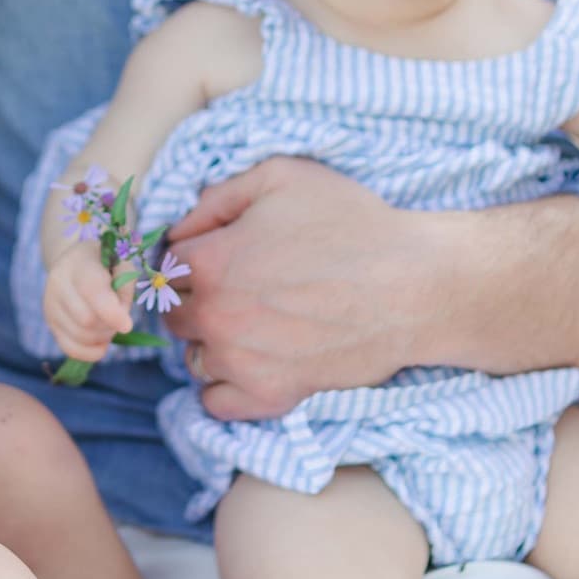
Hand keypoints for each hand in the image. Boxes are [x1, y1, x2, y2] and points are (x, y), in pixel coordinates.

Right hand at [44, 242, 131, 363]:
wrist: (76, 264)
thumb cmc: (105, 265)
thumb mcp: (122, 265)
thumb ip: (125, 287)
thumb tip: (119, 317)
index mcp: (79, 262)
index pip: (92, 290)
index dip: (111, 312)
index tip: (127, 325)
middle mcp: (58, 282)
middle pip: (87, 319)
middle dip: (110, 325)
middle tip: (119, 317)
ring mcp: (50, 304)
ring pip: (81, 336)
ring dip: (103, 337)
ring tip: (108, 323)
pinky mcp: (50, 323)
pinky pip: (71, 349)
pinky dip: (91, 352)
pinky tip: (101, 342)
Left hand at [161, 158, 426, 418]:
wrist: (413, 286)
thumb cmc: (352, 223)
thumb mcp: (281, 176)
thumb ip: (218, 194)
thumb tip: (183, 224)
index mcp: (209, 261)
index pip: (165, 264)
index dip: (191, 254)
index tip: (219, 253)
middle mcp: (214, 315)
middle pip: (174, 313)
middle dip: (196, 298)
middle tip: (237, 286)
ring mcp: (240, 361)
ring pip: (193, 356)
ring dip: (210, 341)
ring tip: (249, 324)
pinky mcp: (271, 395)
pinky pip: (216, 403)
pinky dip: (224, 386)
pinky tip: (250, 362)